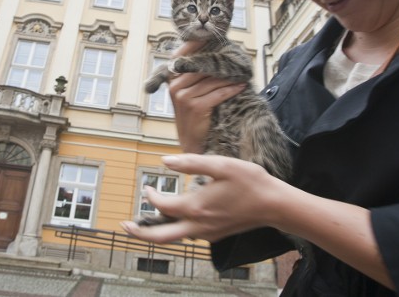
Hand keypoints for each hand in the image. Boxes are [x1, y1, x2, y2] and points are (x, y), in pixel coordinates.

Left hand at [121, 154, 394, 288]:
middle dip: (140, 233)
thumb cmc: (250, 182)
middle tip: (124, 226)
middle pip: (161, 237)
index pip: (162, 206)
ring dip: (157, 231)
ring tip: (143, 224)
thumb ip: (191, 162)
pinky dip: (175, 229)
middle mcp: (199, 225)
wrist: (274, 205)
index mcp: (197, 207)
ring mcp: (207, 233)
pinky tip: (175, 218)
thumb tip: (165, 161)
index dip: (151, 195)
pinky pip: (189, 235)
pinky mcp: (215, 234)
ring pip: (175, 237)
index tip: (149, 184)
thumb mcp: (221, 164)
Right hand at [169, 41, 245, 152]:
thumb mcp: (188, 93)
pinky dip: (231, 89)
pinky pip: (217, 94)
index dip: (198, 44)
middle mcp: (174, 86)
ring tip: (242, 71)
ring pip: (211, 80)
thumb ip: (194, 76)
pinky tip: (241, 85)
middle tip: (236, 55)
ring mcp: (183, 96)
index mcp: (171, 79)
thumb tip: (211, 55)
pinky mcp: (194, 107)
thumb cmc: (194, 115)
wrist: (191, 142)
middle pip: (201, 67)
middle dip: (219, 62)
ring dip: (229, 76)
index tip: (213, 36)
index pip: (184, 55)